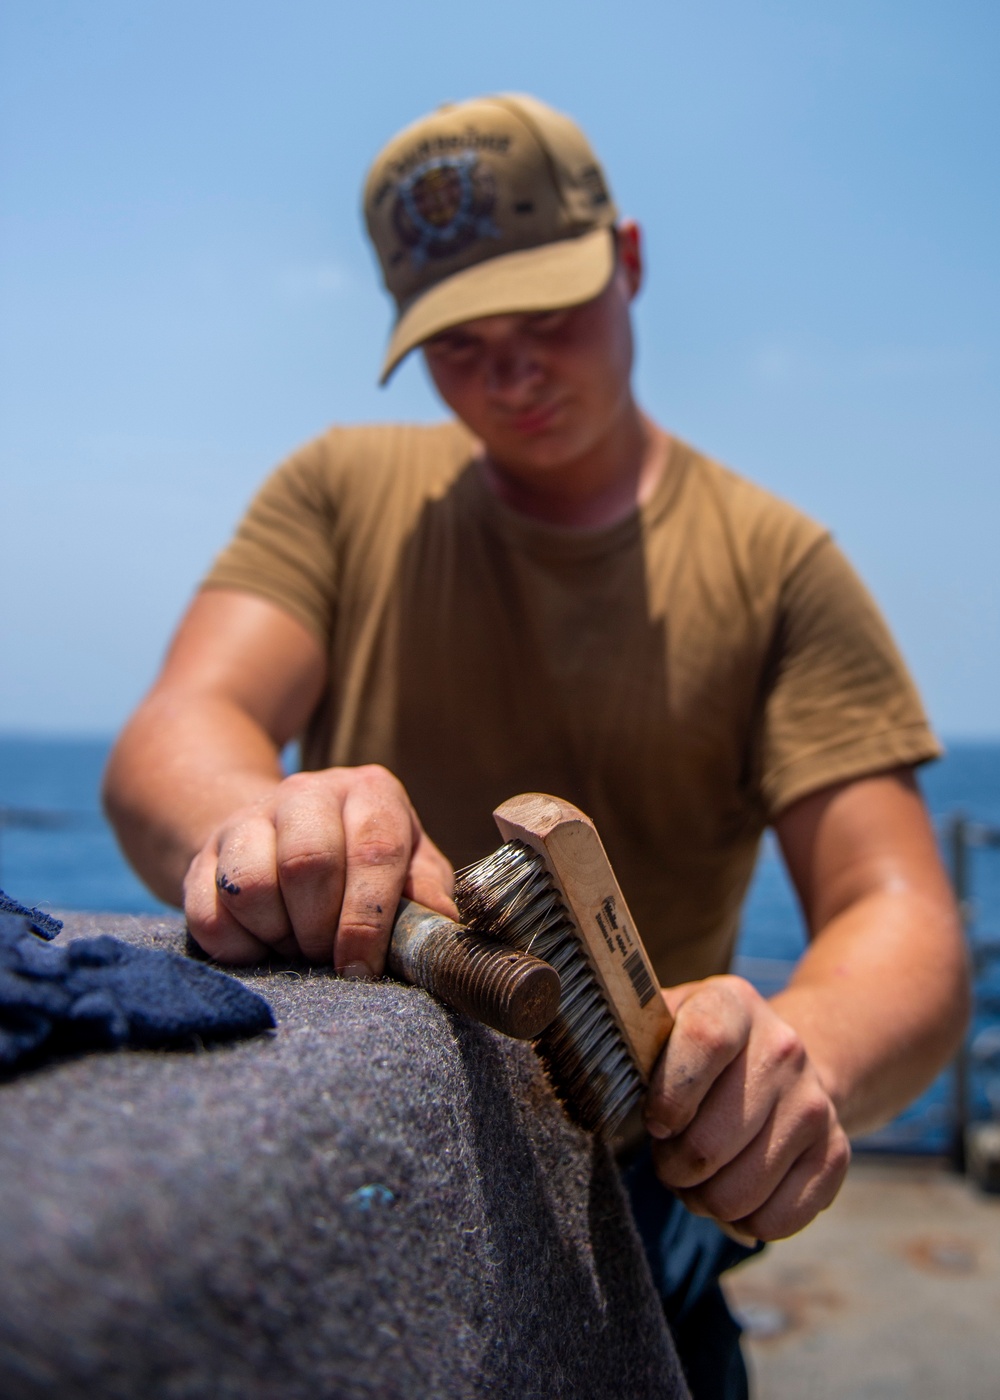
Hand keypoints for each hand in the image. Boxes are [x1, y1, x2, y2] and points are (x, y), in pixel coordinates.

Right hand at [183, 764, 456, 970]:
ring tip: (296, 943)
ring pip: (250, 887)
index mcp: (369, 792)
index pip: (374, 850)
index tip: (363, 966)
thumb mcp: (409, 865)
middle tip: (328, 955)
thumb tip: (444, 931)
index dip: (368, 919)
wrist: (280, 835)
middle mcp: (307, 792)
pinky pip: (208, 913)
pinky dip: (236, 946)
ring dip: (277, 936)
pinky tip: (261, 943)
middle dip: (320, 929)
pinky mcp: (204, 855)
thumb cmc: (361, 864)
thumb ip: (427, 893)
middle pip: (307, 864)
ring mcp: (248, 819)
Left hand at [643, 976, 849, 1240]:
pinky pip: (777, 1220)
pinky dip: (744, 1222)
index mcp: (732, 1004)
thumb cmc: (697, 1051)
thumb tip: (599, 1084)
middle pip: (713, 1139)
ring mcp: (814, 1102)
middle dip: (674, 1167)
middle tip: (669, 1160)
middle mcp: (783, 1047)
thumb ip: (631, 1046)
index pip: (706, 1041)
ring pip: (740, 1191)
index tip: (656, 1122)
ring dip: (705, 1199)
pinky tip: (734, 1191)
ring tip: (698, 1176)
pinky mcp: (835, 1152)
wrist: (781, 1059)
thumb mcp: (664, 1027)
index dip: (671, 1094)